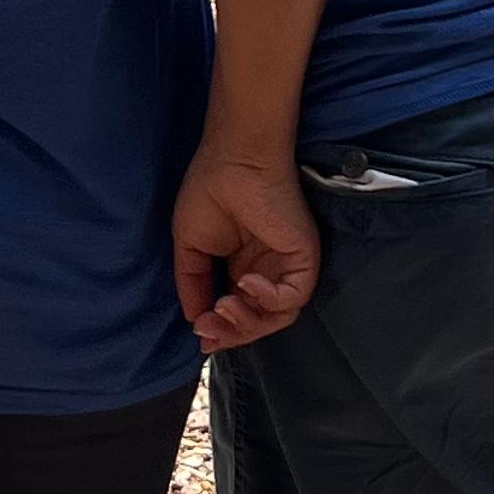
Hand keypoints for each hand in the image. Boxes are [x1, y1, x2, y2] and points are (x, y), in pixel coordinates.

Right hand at [173, 141, 319, 352]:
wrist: (232, 160)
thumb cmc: (210, 191)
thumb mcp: (190, 246)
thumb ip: (193, 283)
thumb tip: (195, 320)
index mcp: (242, 269)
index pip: (238, 315)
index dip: (220, 330)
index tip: (199, 333)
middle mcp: (267, 272)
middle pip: (258, 322)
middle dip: (231, 333)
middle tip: (208, 328)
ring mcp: (286, 267)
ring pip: (277, 317)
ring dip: (248, 323)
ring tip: (223, 308)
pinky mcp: (303, 259)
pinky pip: (293, 297)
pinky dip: (268, 299)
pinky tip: (244, 282)